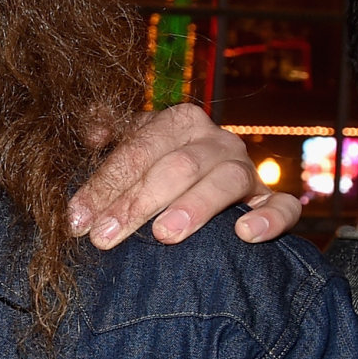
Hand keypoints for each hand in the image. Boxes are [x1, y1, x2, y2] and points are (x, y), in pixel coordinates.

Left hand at [67, 102, 302, 249]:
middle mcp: (216, 140)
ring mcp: (246, 168)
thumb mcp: (131, 144)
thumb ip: (109, 133)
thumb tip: (90, 130)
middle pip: (176, 168)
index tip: (78, 219)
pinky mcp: (270, 198)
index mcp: (179, 122)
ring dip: (194, 208)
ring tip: (164, 235)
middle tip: (105, 236)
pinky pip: (279, 206)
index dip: (105, 184)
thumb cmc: (156, 166)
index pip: (138, 150)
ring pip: (224, 182)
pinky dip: (267, 218)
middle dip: (136, 203)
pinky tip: (243, 234)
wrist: (205, 184)